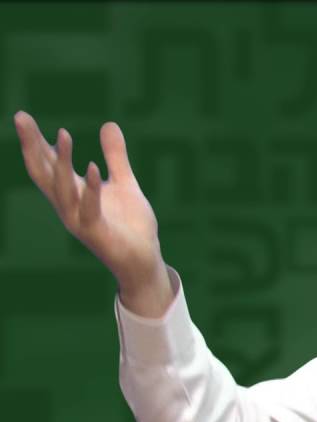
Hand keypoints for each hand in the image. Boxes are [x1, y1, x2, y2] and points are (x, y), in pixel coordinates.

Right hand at [14, 111, 171, 314]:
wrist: (143, 259)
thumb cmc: (130, 225)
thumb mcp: (123, 183)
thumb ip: (115, 156)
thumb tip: (108, 123)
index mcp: (72, 193)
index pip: (47, 164)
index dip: (35, 142)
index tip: (22, 116)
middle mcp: (68, 206)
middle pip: (44, 173)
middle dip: (32, 146)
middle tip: (21, 118)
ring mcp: (79, 220)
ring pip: (62, 189)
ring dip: (62, 162)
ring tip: (64, 134)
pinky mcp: (96, 233)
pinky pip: (89, 209)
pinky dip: (91, 189)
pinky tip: (92, 167)